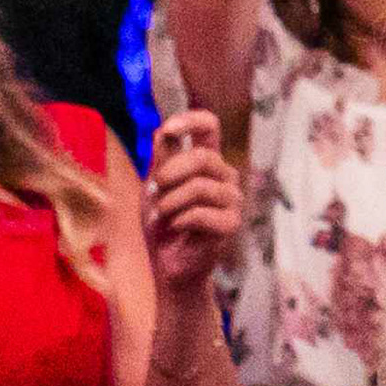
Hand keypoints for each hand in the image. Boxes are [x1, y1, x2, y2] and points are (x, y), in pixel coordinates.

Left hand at [142, 110, 240, 296]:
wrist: (169, 265)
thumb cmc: (163, 225)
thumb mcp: (155, 187)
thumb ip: (162, 160)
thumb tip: (163, 129)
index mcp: (208, 162)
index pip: (209, 126)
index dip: (190, 121)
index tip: (168, 129)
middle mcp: (225, 176)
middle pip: (202, 157)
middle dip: (170, 173)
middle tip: (153, 190)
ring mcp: (232, 200)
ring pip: (199, 186)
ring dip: (170, 202)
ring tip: (161, 215)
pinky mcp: (231, 224)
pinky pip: (200, 213)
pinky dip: (178, 220)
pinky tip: (174, 228)